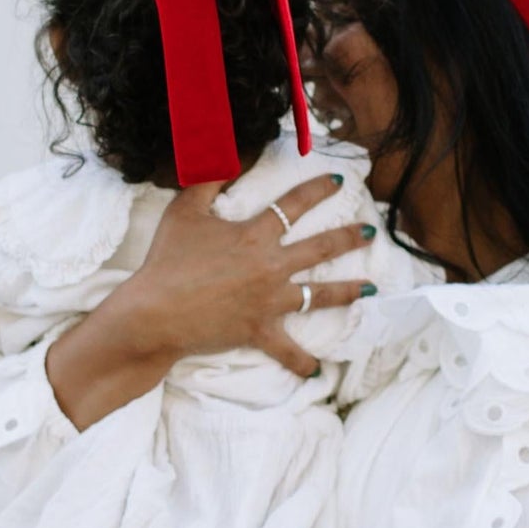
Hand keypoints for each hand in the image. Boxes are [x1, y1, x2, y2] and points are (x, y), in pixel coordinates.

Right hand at [46, 173, 377, 428]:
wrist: (157, 312)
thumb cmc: (168, 260)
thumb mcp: (184, 211)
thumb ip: (208, 181)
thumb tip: (226, 157)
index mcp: (255, 236)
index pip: (294, 206)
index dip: (317, 190)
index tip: (339, 181)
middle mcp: (271, 267)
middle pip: (320, 249)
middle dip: (349, 238)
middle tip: (371, 232)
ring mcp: (269, 302)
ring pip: (319, 296)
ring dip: (348, 291)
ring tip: (371, 289)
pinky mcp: (259, 331)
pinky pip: (286, 350)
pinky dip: (301, 362)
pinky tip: (316, 370)